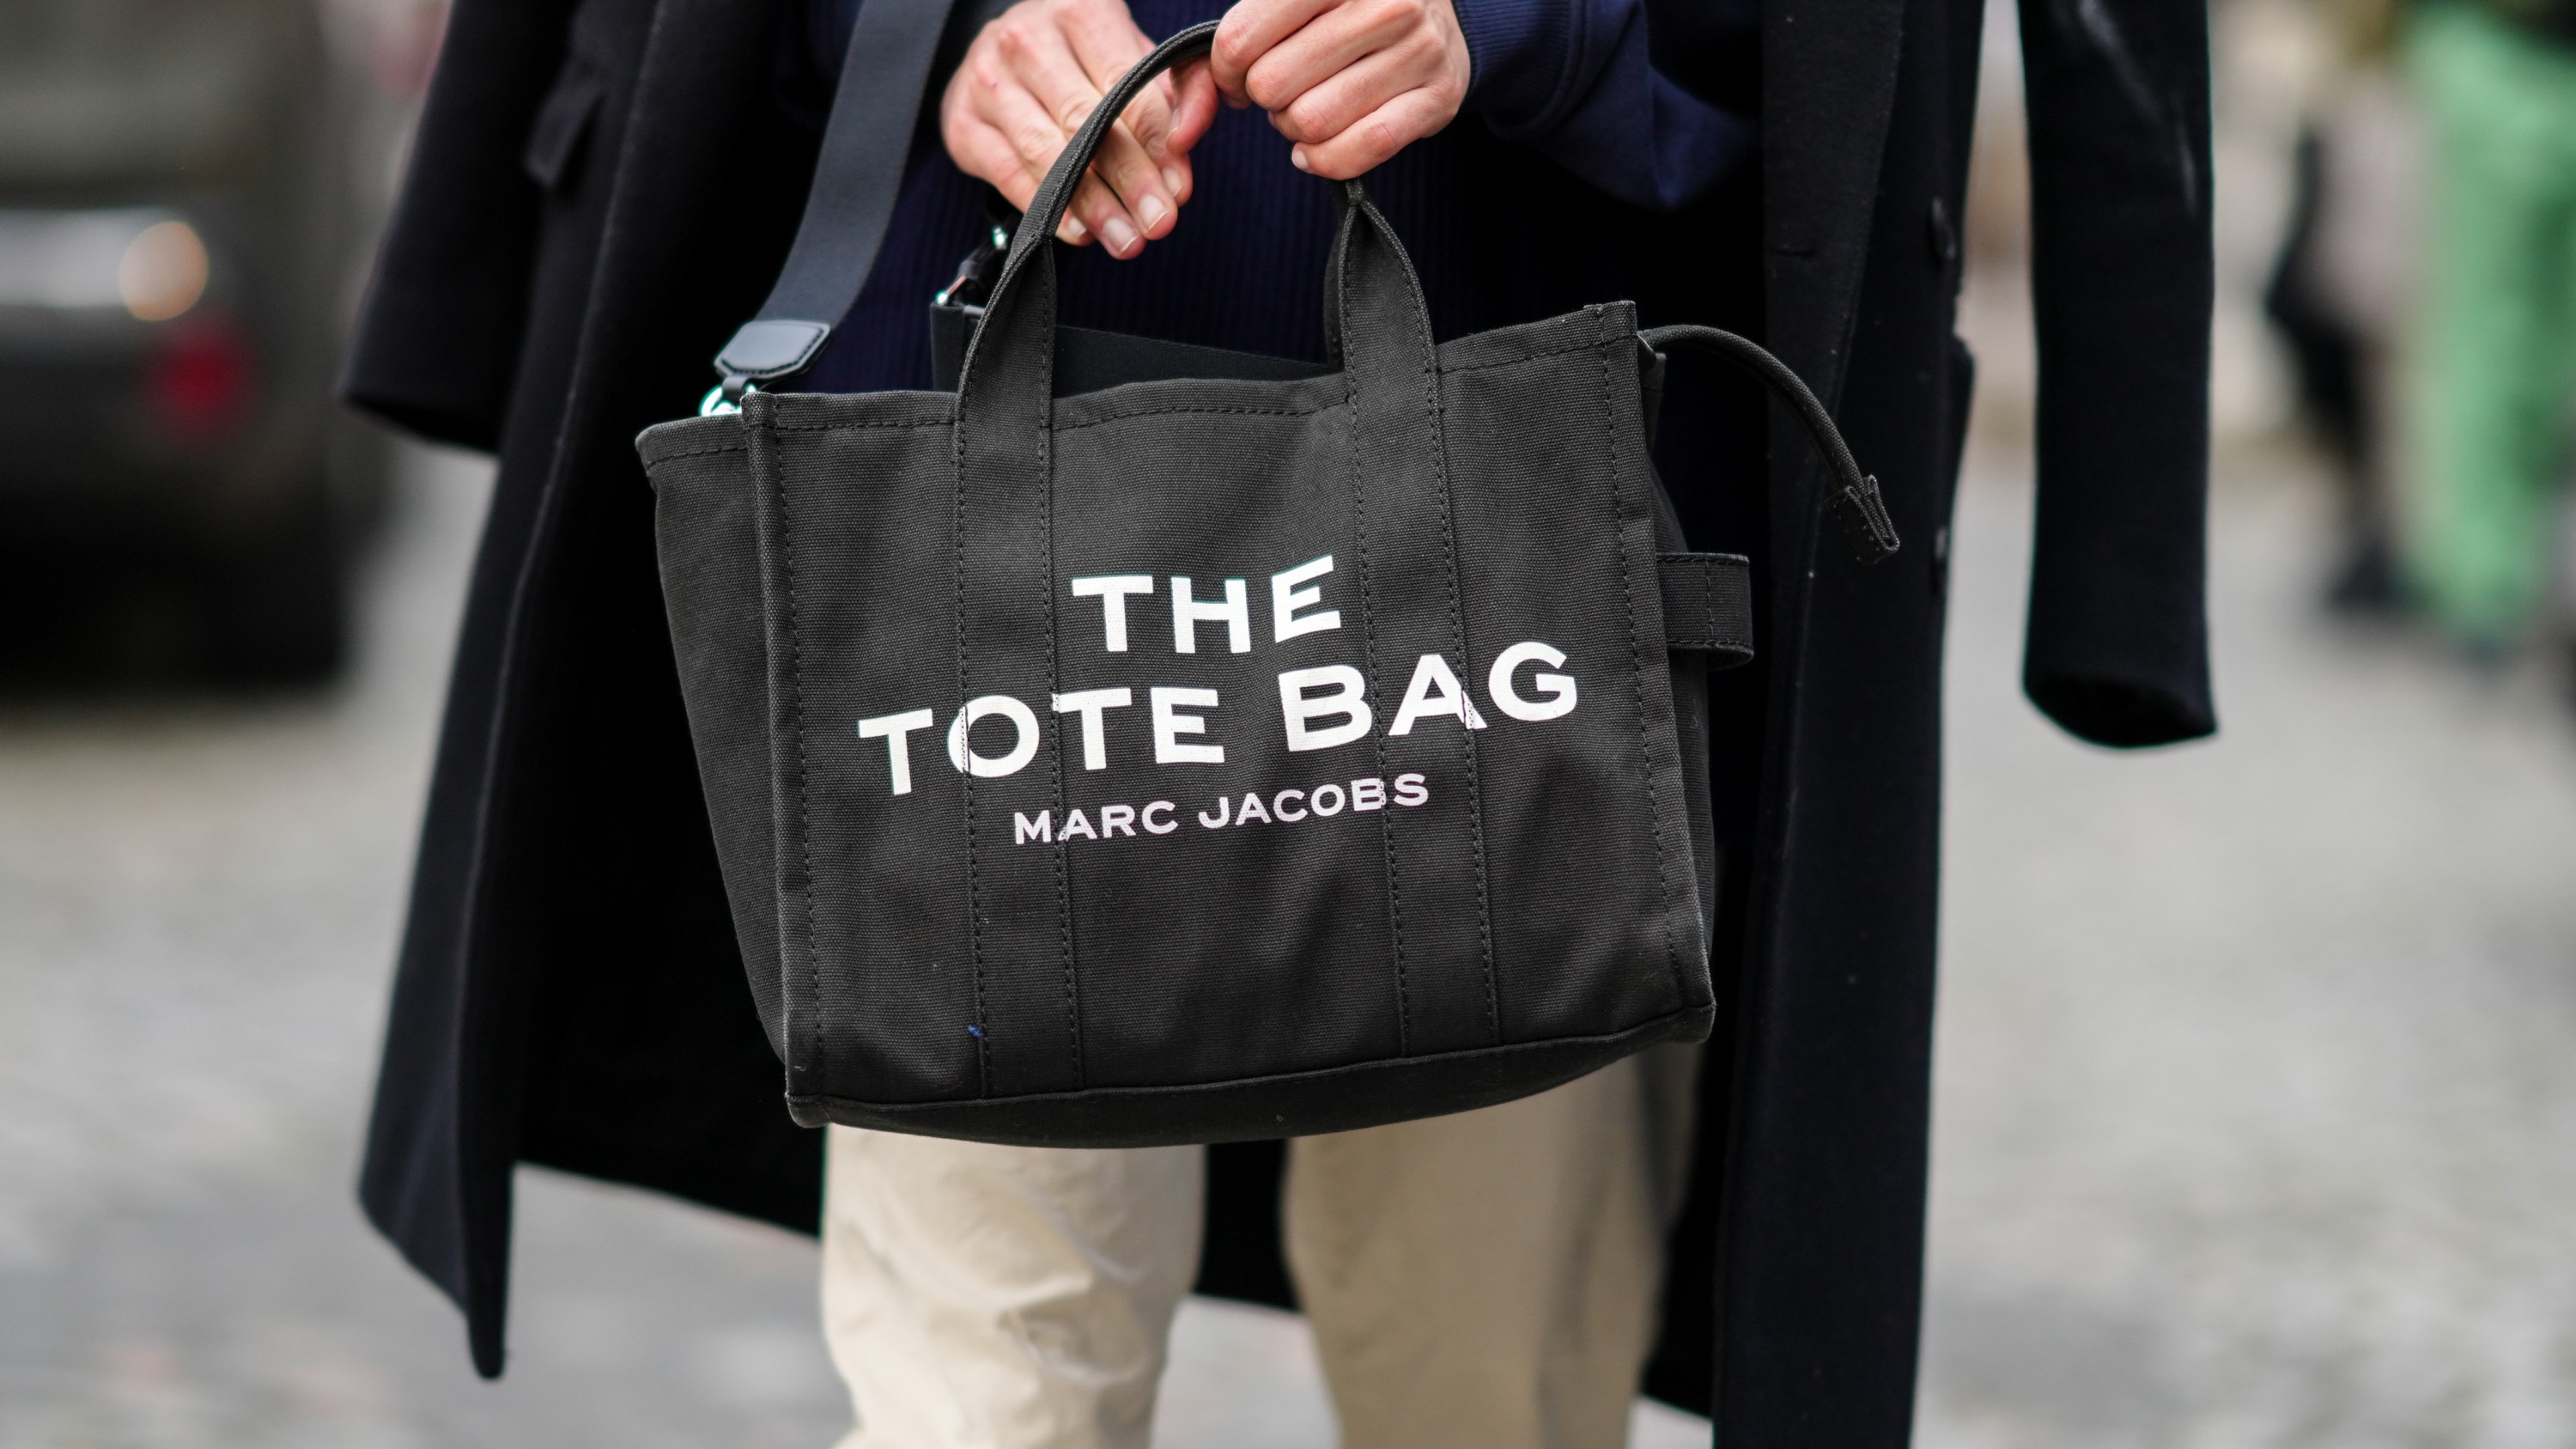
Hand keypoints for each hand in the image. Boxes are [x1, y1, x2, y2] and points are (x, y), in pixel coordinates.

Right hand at [941, 0, 1220, 257]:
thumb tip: (1186, 141)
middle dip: (1129, 179)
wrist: (1005, 56)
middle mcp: (1026, 40)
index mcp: (1078, 11)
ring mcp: (987, 80)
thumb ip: (1179, 90)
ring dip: (1091, 204)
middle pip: (1085, 122)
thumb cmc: (1084, 60)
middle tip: (1158, 224)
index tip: (1179, 187)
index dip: (1155, 140)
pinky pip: (1009, 174)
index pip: (1124, 82)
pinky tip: (1081, 232)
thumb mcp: (1136, 58)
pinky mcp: (964, 124)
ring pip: (1046, 152)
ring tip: (1125, 239)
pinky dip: (1047, 209)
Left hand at [1210, 0, 1470, 178]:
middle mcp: (1385, 2)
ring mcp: (1418, 50)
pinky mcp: (1438, 98)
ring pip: (1311, 122)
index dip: (1224, 68)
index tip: (1236, 72)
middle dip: (1264, 98)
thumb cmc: (1350, 7)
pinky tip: (1315, 150)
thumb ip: (1244, 27)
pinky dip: (1325, 160)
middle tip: (1281, 89)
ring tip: (1307, 108)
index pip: (1242, 38)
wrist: (1442, 14)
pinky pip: (1360, 149)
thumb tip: (1207, 84)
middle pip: (1272, 85)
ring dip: (1294, 129)